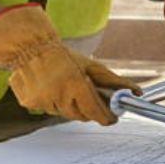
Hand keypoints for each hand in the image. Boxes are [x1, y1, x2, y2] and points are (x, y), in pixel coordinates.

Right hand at [0, 4, 137, 124]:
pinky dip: (53, 102)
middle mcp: (59, 97)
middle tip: (86, 93)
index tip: (112, 116)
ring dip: (69, 104)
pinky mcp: (31, 104)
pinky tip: (50, 87)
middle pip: (82, 116)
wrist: (29, 47)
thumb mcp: (91, 66)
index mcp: (76, 85)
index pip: (98, 113)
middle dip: (88, 107)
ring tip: (65, 86)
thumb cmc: (61, 55)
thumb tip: (136, 92)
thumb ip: (114, 82)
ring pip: (64, 114)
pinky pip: (48, 110)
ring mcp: (43, 102)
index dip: (107, 116)